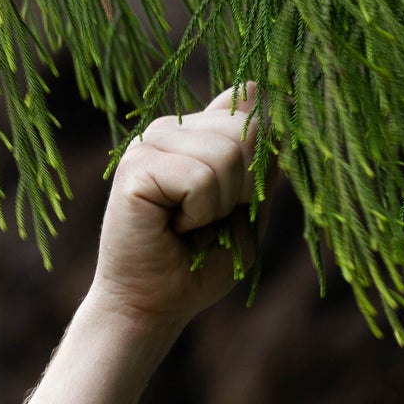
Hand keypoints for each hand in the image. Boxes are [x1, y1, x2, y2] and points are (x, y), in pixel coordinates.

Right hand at [90, 84, 267, 337]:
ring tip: (190, 225)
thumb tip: (267, 98)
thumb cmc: (198, 267)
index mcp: (200, 132)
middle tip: (211, 219)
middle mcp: (174, 127)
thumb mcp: (247, 213)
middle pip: (248, 129)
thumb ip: (261, 164)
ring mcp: (151, 141)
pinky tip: (174, 227)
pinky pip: (200, 179)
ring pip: (227, 155)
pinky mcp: (136, 165)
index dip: (262, 156)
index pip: (252, 104)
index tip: (241, 198)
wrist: (154, 305)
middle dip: (245, 188)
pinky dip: (199, 214)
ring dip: (220, 206)